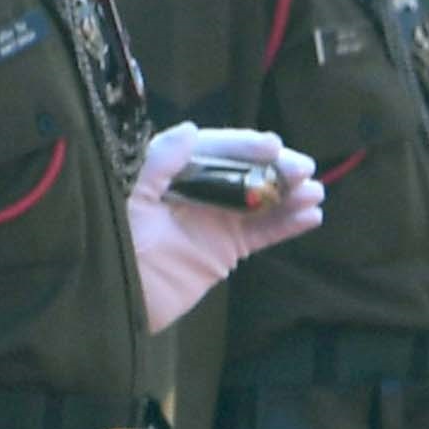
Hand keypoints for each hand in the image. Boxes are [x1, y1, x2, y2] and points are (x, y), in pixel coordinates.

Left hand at [125, 126, 329, 329]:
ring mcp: (214, 220)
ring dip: (290, 195)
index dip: (244, 146)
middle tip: (303, 170)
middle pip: (244, 172)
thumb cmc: (112, 242)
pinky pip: (262, 234)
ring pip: (260, 201)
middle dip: (276, 169)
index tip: (271, 146)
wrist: (112, 299)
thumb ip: (158, 163)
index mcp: (172, 171)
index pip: (215, 149)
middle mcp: (198, 190)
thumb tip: (191, 130)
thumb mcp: (128, 198)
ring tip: (315, 193)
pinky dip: (288, 225)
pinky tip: (312, 217)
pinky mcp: (225, 250)